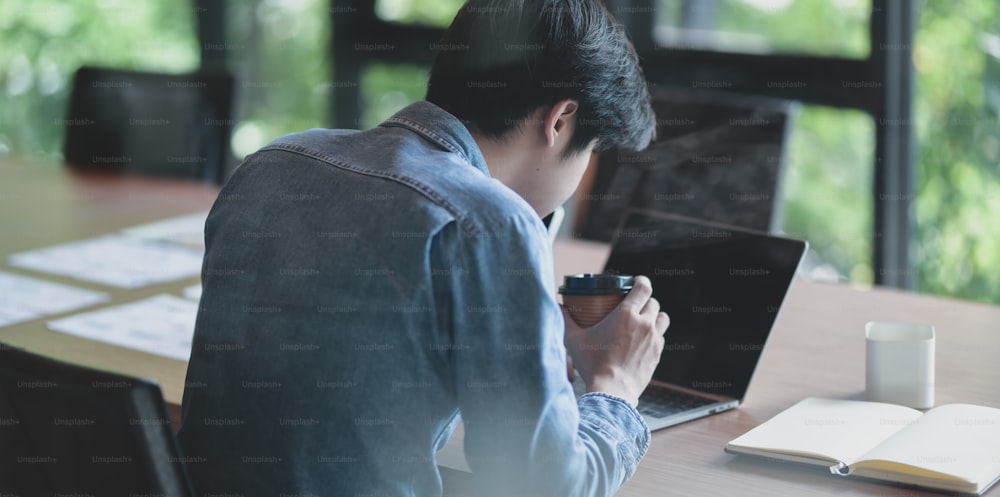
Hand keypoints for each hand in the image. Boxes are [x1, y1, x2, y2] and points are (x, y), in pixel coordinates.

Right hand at [562, 275, 668, 405]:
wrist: (612, 391)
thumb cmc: (593, 365)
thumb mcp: (574, 339)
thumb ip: (566, 321)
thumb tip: (558, 307)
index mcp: (626, 314)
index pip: (644, 288)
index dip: (641, 281)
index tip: (636, 282)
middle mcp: (644, 324)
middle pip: (653, 302)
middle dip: (645, 300)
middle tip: (634, 304)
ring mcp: (654, 339)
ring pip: (662, 318)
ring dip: (655, 316)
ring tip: (643, 320)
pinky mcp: (657, 354)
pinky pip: (661, 337)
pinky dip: (655, 334)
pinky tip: (643, 340)